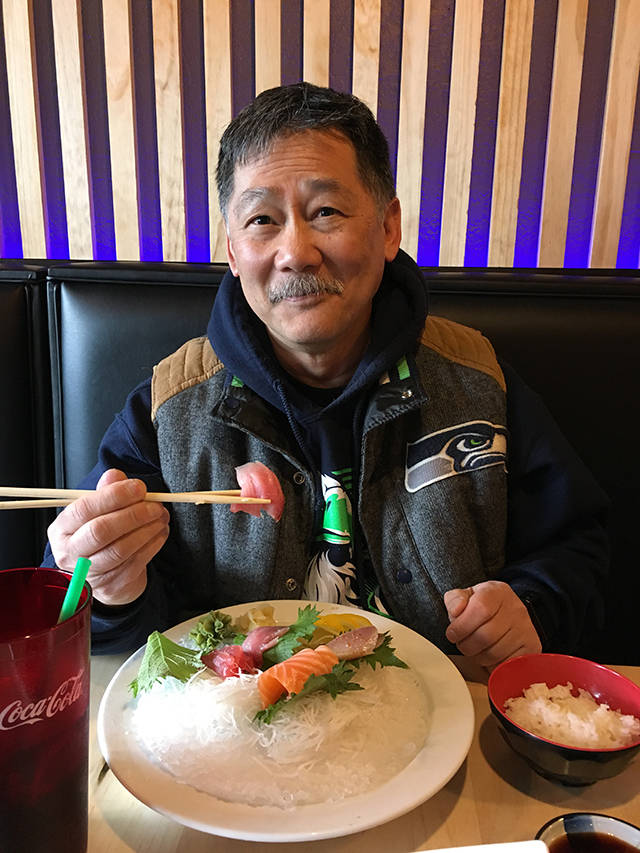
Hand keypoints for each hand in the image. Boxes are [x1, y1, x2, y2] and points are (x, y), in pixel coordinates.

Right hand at [47, 469, 169, 605]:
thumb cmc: (100, 535)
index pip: (84, 508)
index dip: (114, 496)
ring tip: (161, 517)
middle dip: (134, 515)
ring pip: (121, 549)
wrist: (105, 572)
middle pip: (102, 531)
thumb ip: (106, 491)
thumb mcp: (98, 510)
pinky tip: (160, 533)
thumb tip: (114, 475)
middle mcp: (69, 553)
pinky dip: (153, 545)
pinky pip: (135, 563)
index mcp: (61, 529)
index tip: (139, 487)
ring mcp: (89, 573)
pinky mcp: (110, 586)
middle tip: (155, 505)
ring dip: (147, 530)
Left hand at [443, 580, 541, 669]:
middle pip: (486, 635)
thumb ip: (455, 600)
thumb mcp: (466, 596)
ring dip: (478, 656)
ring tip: (475, 649)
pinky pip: (506, 664)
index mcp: (497, 592)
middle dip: (466, 645)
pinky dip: (493, 665)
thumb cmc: (482, 607)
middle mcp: (516, 609)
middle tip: (462, 643)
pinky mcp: (532, 647)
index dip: (461, 626)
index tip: (452, 634)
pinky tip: (489, 655)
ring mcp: (526, 629)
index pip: (480, 608)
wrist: (508, 613)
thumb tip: (456, 611)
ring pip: (495, 653)